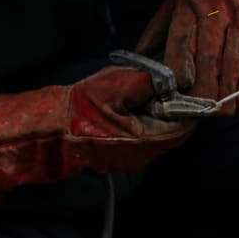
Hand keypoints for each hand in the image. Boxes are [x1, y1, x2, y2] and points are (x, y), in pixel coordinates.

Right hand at [0, 66, 194, 200]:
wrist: (47, 128)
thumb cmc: (80, 107)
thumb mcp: (118, 84)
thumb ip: (149, 81)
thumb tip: (170, 80)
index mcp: (145, 140)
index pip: (185, 125)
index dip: (191, 104)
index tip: (188, 85)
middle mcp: (142, 155)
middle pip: (175, 131)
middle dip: (176, 107)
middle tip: (168, 85)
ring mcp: (131, 158)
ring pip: (160, 134)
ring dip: (161, 113)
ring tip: (148, 91)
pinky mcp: (120, 154)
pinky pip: (145, 137)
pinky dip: (147, 119)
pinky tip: (134, 102)